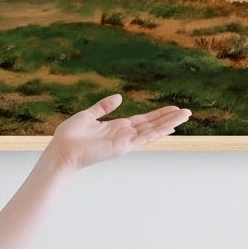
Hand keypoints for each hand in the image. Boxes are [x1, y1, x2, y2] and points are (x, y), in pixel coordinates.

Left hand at [46, 95, 189, 172]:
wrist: (61, 151)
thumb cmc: (69, 136)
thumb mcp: (88, 115)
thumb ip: (103, 107)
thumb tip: (118, 97)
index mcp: (116, 128)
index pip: (142, 120)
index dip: (157, 115)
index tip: (171, 109)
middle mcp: (124, 135)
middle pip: (152, 124)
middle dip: (169, 118)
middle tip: (186, 111)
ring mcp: (125, 141)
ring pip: (153, 130)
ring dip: (170, 122)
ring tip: (186, 115)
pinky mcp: (124, 146)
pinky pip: (145, 137)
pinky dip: (160, 131)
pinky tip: (172, 126)